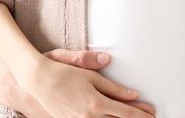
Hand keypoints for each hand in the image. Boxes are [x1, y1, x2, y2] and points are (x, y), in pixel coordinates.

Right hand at [0, 35, 151, 117]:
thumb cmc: (59, 70)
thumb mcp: (86, 72)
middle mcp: (88, 115)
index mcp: (95, 102)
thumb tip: (132, 90)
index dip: (140, 113)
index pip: (124, 111)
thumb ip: (109, 82)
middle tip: (149, 117)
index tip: (151, 113)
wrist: (33, 78)